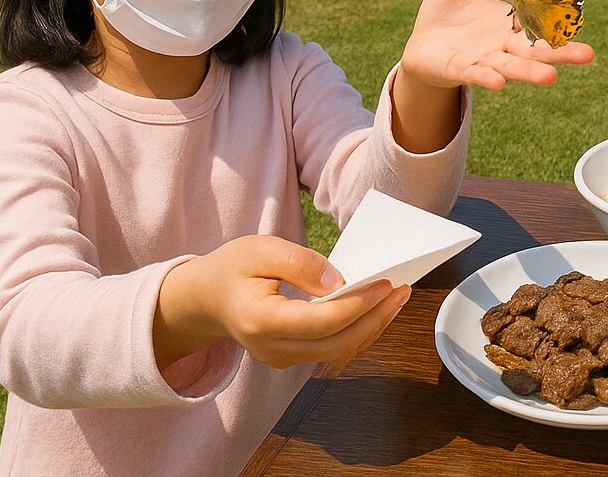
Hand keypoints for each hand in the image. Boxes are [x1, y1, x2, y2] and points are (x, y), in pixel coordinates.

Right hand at [155, 235, 409, 372]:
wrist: (204, 300)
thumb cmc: (232, 269)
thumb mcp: (259, 249)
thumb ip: (298, 262)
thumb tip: (339, 281)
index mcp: (261, 322)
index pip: (321, 321)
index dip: (357, 305)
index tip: (386, 284)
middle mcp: (272, 349)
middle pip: (337, 343)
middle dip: (375, 319)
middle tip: (403, 289)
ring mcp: (282, 358)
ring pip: (339, 350)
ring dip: (373, 326)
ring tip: (398, 296)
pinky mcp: (292, 356)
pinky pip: (332, 347)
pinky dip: (358, 329)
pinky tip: (377, 307)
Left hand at [398, 0, 594, 90]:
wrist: (419, 45)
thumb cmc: (442, 13)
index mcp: (508, 22)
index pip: (539, 21)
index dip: (559, 20)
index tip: (581, 19)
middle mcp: (502, 44)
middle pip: (536, 49)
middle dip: (561, 53)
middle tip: (589, 55)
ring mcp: (483, 59)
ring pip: (511, 67)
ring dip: (530, 73)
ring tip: (551, 78)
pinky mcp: (460, 69)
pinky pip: (476, 74)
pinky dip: (487, 77)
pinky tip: (498, 82)